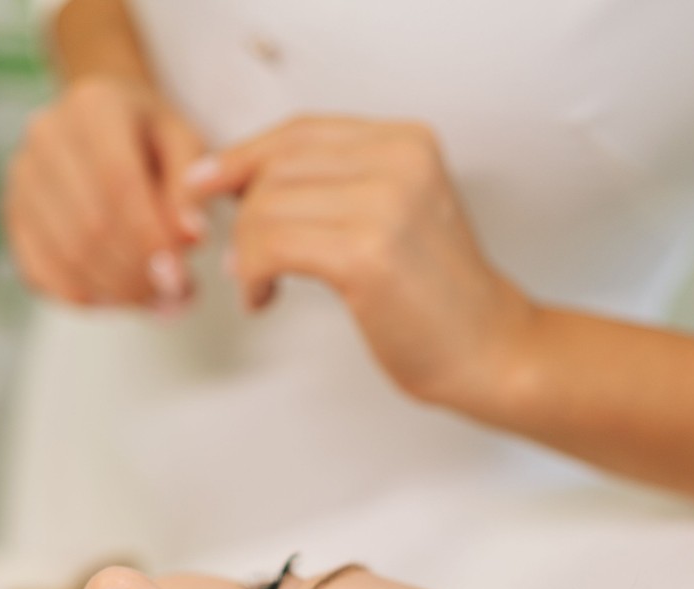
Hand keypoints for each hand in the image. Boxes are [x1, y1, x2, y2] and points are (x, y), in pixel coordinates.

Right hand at [1, 75, 208, 310]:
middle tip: (177, 296)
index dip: (150, 238)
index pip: (118, 184)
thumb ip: (192, 187)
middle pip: (91, 225)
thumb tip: (190, 237)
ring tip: (159, 301)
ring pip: (67, 255)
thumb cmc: (152, 136)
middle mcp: (46, 137)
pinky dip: (85, 297)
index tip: (182, 275)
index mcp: (93, 108)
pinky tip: (121, 298)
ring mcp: (21, 177)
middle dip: (138, 273)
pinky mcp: (12, 215)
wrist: (104, 122)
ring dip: (117, 292)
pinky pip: (42, 273)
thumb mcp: (186, 141)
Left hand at [184, 116, 538, 410]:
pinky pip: (271, 245)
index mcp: (407, 142)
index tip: (203, 184)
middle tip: (242, 259)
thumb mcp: (393, 213)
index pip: (299, 132)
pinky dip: (253, 272)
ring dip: (246, 250)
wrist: (490, 350)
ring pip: (266, 206)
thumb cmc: (435, 295)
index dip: (242, 156)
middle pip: (276, 167)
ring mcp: (385, 204)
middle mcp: (399, 161)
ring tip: (258, 283)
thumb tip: (241, 175)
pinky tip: (263, 296)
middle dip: (242, 214)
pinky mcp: (366, 253)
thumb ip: (335, 184)